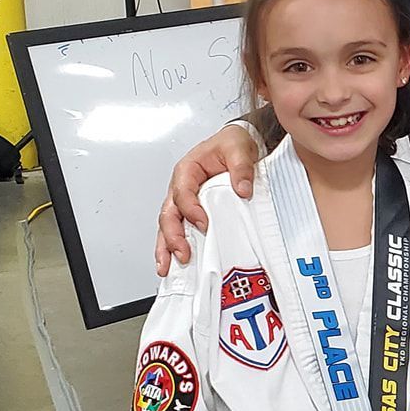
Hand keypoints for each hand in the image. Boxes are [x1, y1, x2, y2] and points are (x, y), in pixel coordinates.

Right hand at [153, 124, 259, 275]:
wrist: (239, 143)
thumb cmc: (232, 143)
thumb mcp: (238, 148)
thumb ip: (241, 167)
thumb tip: (243, 189)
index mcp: (187, 170)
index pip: (183, 193)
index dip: (191, 210)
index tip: (203, 224)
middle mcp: (181, 187)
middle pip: (168, 214)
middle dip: (172, 236)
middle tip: (182, 254)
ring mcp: (185, 201)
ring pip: (168, 225)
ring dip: (166, 247)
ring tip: (166, 267)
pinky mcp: (193, 211)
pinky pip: (180, 229)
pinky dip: (174, 246)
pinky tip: (175, 262)